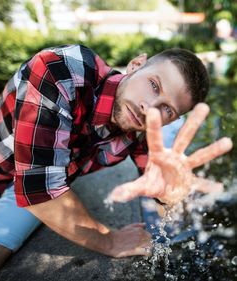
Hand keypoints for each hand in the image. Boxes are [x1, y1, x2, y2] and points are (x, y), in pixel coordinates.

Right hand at [106, 223, 151, 256]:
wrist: (111, 241)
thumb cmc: (119, 234)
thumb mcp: (128, 226)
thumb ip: (138, 225)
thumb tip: (145, 224)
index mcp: (139, 230)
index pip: (149, 235)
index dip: (147, 239)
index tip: (143, 242)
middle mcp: (141, 235)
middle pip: (151, 241)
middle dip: (148, 243)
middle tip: (143, 246)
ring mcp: (139, 243)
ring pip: (150, 246)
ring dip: (148, 248)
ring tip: (143, 250)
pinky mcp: (136, 250)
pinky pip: (147, 252)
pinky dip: (147, 253)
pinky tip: (144, 253)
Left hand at [108, 103, 232, 205]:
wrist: (164, 191)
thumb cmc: (152, 183)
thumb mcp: (142, 186)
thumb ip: (129, 189)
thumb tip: (113, 196)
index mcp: (158, 155)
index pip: (155, 138)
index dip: (154, 126)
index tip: (153, 109)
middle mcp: (173, 156)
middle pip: (184, 137)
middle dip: (193, 123)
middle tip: (204, 106)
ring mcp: (184, 166)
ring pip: (199, 155)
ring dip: (212, 149)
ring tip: (228, 142)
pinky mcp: (191, 179)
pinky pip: (202, 183)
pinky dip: (209, 187)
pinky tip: (219, 188)